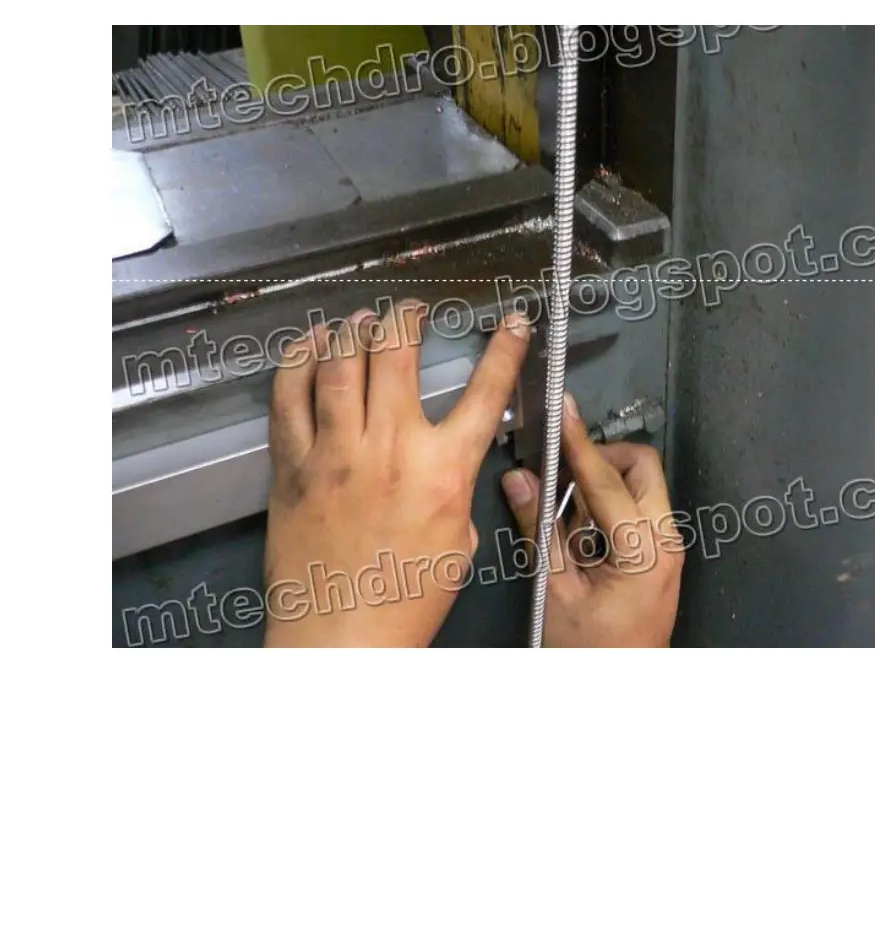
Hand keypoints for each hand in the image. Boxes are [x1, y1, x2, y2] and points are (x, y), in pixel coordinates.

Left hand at [263, 302, 531, 646]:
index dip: (505, 348)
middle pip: (397, 354)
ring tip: (363, 316)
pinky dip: (299, 360)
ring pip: (339, 363)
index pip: (484, 392)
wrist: (340, 641)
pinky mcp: (292, 467)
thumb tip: (449, 459)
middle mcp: (389, 450)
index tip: (512, 322)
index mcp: (444, 471)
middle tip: (413, 307)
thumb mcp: (461, 541)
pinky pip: (288, 397)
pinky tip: (310, 345)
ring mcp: (334, 454)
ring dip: (354, 328)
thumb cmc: (406, 602)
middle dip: (408, 315)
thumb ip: (457, 488)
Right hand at [501, 394, 683, 646]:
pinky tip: (580, 537)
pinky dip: (608, 506)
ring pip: (641, 485)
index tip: (563, 411)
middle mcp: (667, 541)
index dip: (579, 442)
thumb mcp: (554, 591)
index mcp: (644, 550)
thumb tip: (520, 479)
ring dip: (602, 485)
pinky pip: (638, 509)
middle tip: (561, 474)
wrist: (617, 692)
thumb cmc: (590, 654)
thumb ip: (538, 528)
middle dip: (600, 460)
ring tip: (567, 520)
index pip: (607, 480)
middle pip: (639, 467)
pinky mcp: (661, 554)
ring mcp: (668, 547)